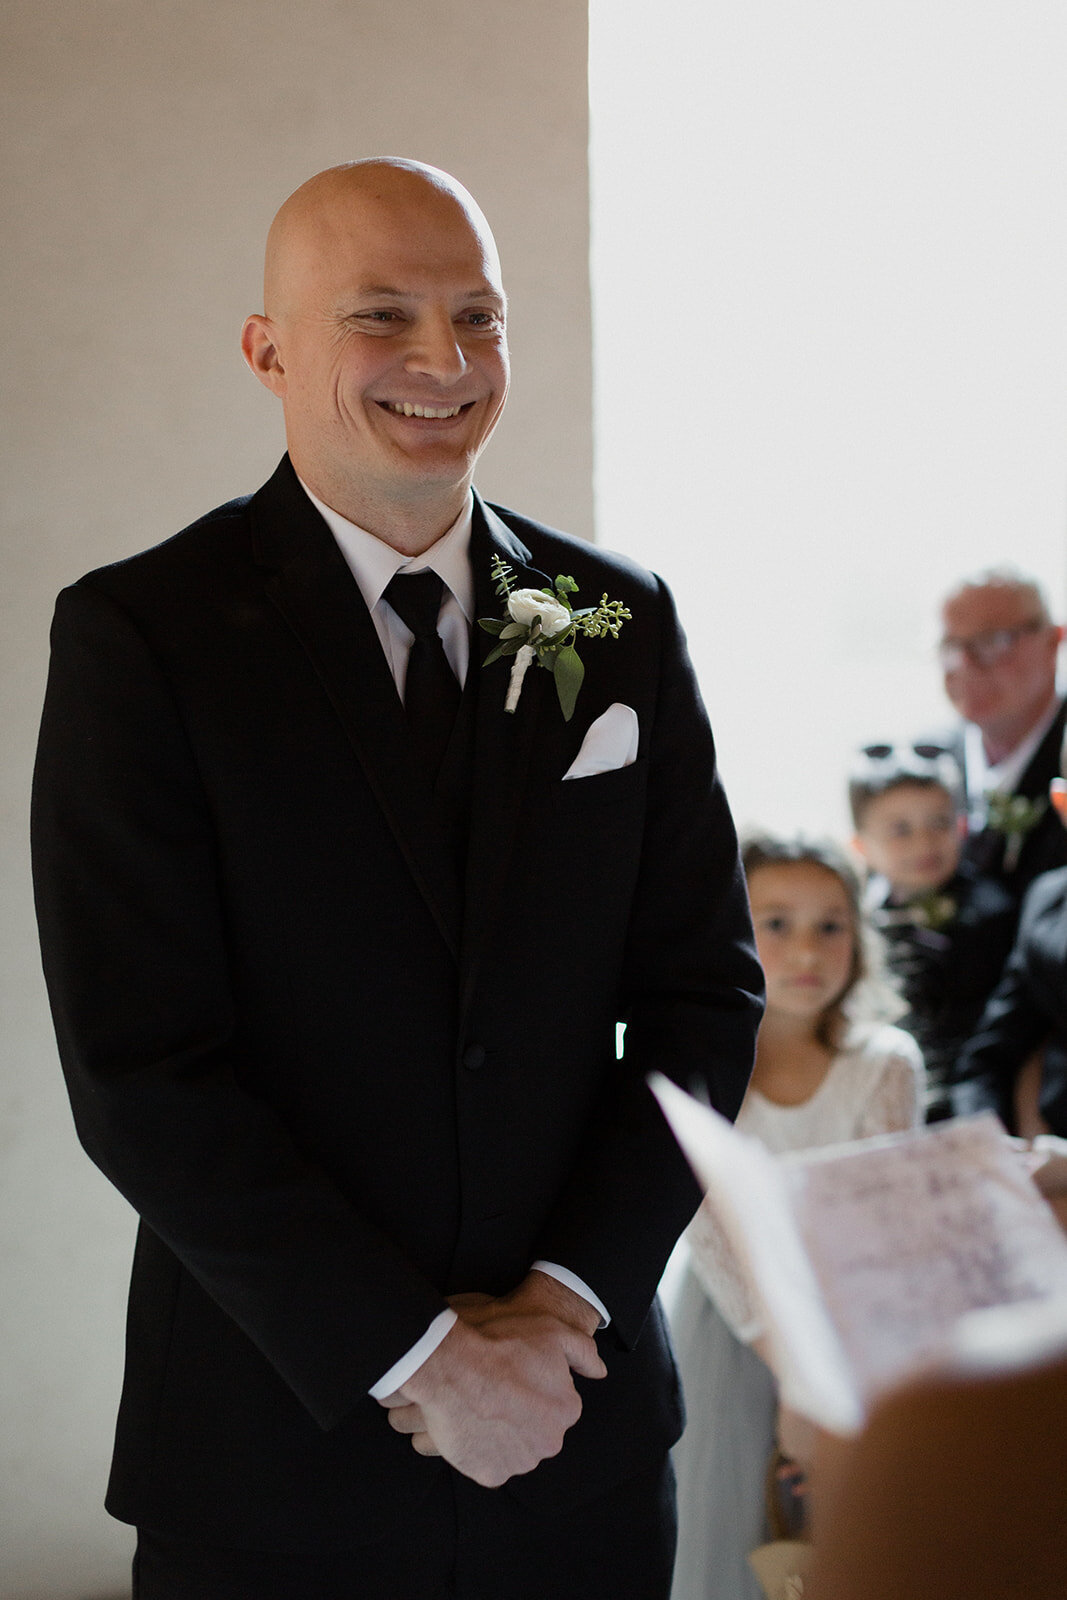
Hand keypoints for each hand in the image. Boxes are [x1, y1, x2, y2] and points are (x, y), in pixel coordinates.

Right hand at [378, 1272, 605, 1486]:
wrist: (452, 1366)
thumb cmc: (501, 1344)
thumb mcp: (552, 1331)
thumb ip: (584, 1352)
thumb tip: (599, 1371)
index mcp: (566, 1410)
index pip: (558, 1402)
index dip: (536, 1385)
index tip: (517, 1373)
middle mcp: (550, 1442)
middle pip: (538, 1428)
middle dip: (523, 1413)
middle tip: (499, 1389)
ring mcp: (520, 1462)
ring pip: (516, 1448)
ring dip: (504, 1433)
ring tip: (483, 1405)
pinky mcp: (490, 1474)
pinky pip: (490, 1463)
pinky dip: (483, 1450)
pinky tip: (473, 1424)